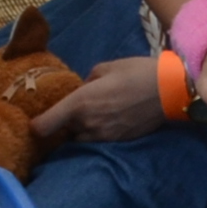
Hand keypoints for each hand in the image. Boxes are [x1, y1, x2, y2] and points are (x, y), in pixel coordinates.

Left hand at [34, 54, 179, 146]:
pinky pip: (98, 139)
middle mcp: (87, 123)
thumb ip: (89, 79)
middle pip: (63, 131)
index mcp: (80, 102)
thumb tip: (84, 87)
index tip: (37, 120)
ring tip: (92, 116)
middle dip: (64, 122)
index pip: (44, 125)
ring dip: (80, 129)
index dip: (36, 125)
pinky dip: (98, 132)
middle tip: (72, 109)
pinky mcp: (118, 141)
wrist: (170, 90)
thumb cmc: (137, 72)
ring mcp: (104, 135)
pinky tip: (110, 119)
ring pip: (80, 138)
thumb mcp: (107, 66)